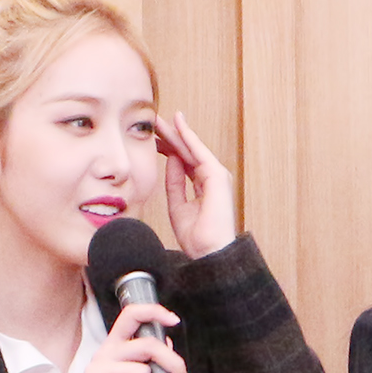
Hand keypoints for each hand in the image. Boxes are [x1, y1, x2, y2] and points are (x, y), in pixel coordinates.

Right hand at [72, 302, 188, 372]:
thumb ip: (150, 361)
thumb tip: (167, 343)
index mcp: (115, 346)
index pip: (132, 316)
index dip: (154, 312)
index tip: (173, 320)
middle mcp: (106, 352)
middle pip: (148, 344)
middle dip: (172, 362)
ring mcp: (98, 367)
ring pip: (141, 370)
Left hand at [156, 112, 235, 258]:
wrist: (208, 252)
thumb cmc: (196, 238)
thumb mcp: (177, 206)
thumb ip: (175, 183)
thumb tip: (171, 161)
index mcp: (203, 188)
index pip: (185, 163)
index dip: (169, 149)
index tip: (154, 139)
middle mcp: (212, 179)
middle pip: (187, 153)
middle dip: (170, 137)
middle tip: (154, 122)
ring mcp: (217, 176)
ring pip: (192, 149)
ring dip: (176, 133)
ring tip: (160, 120)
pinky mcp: (217, 176)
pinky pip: (199, 152)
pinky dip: (188, 137)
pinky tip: (177, 124)